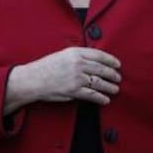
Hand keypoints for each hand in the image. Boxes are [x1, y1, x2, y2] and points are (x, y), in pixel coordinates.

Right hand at [4, 47, 120, 113]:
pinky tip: (105, 99)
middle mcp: (77, 64)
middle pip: (101, 69)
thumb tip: (94, 61)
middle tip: (118, 77)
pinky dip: (100, 98)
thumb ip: (78, 56)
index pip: (99, 55)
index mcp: (75, 52)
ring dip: (109, 86)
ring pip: (99, 82)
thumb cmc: (47, 67)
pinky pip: (92, 95)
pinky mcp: (74, 91)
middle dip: (112, 74)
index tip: (117, 64)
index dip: (110, 60)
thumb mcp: (63, 54)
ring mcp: (76, 78)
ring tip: (115, 89)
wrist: (34, 79)